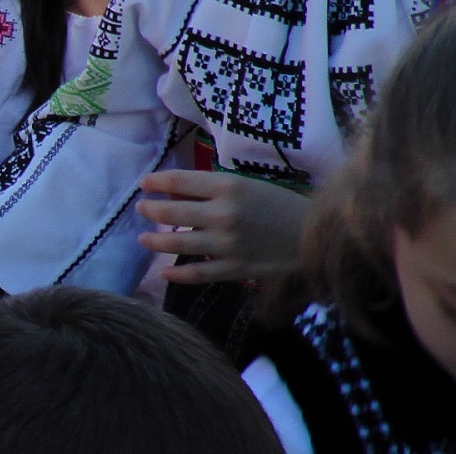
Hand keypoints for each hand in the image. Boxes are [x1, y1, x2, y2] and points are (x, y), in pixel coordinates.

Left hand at [136, 170, 312, 284]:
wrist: (314, 235)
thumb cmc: (279, 203)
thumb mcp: (246, 185)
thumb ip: (211, 188)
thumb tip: (173, 193)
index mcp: (228, 187)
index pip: (179, 181)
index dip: (156, 182)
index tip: (144, 184)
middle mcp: (224, 214)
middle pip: (172, 213)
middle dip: (150, 210)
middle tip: (141, 209)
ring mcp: (228, 244)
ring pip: (178, 243)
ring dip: (155, 241)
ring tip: (143, 238)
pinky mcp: (235, 268)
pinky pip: (198, 273)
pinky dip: (178, 273)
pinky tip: (164, 271)